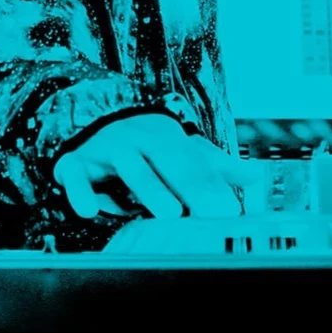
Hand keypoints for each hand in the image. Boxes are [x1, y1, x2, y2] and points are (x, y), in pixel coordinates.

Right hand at [52, 113, 259, 219]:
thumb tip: (256, 177)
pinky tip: (90, 210)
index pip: (194, 160)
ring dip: (149, 188)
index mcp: (166, 136)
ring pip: (130, 165)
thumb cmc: (144, 146)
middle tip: (213, 212)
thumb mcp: (178, 151)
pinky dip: (81, 191)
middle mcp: (138, 138)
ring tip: (170, 214)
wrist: (88, 119)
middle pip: (168, 158)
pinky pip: (76, 175)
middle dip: (191, 185)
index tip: (230, 210)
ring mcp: (107, 149)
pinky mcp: (75, 163)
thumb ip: (214, 167)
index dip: (213, 184)